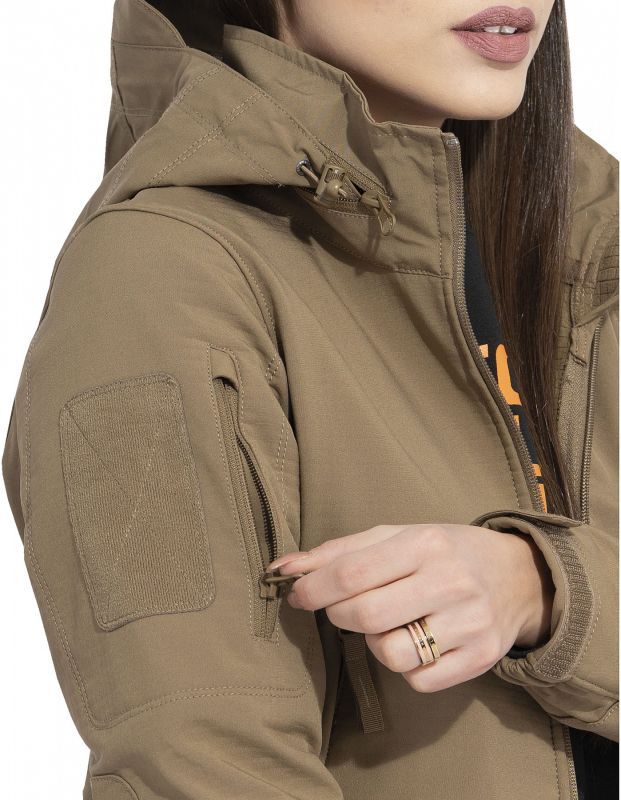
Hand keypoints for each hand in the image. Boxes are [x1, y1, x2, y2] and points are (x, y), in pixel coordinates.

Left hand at [266, 523, 554, 691]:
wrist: (518, 576)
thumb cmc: (442, 552)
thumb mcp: (396, 537)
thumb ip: (338, 552)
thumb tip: (281, 568)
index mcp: (425, 544)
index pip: (353, 573)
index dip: (314, 589)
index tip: (298, 594)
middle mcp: (451, 582)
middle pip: (367, 616)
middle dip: (339, 616)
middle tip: (341, 609)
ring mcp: (470, 624)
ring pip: (391, 654)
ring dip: (374, 643)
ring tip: (388, 623)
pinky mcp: (481, 658)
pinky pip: (419, 681)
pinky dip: (406, 667)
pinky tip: (416, 642)